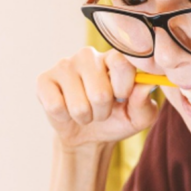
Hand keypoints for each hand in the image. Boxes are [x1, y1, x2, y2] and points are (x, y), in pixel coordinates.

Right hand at [36, 47, 158, 150]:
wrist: (89, 135)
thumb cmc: (117, 119)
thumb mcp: (139, 117)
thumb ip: (145, 103)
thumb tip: (146, 86)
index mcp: (114, 58)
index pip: (121, 63)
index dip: (124, 88)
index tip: (122, 97)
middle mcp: (88, 56)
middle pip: (100, 92)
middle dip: (103, 112)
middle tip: (102, 110)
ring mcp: (64, 65)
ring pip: (79, 105)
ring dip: (85, 117)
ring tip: (86, 112)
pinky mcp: (44, 80)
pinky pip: (56, 107)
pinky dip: (65, 117)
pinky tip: (66, 110)